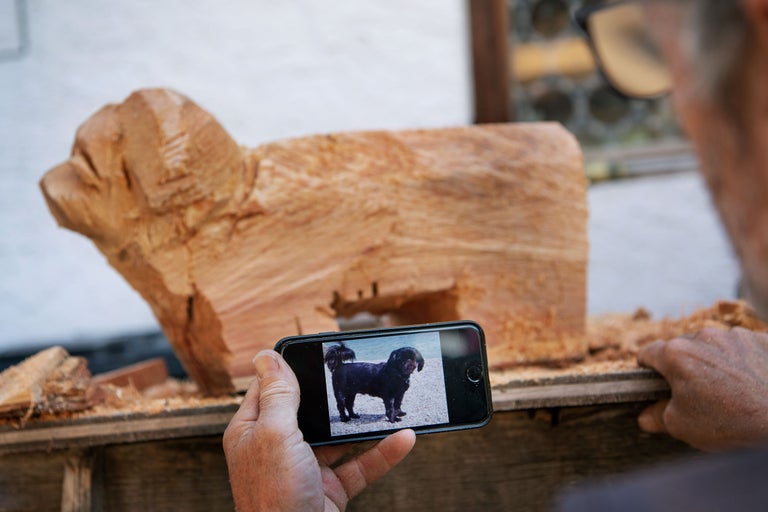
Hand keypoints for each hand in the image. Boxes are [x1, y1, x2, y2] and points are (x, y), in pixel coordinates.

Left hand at [223, 350, 415, 510]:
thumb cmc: (273, 497)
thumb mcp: (274, 435)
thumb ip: (278, 396)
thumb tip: (266, 356)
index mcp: (252, 431)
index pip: (270, 388)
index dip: (291, 368)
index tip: (316, 352)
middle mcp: (277, 447)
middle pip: (309, 410)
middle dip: (336, 395)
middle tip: (360, 373)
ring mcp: (305, 468)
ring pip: (339, 438)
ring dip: (366, 425)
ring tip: (389, 406)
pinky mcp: (330, 489)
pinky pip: (360, 465)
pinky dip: (383, 453)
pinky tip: (404, 439)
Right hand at [637, 327, 767, 450]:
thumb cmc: (731, 423)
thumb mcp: (683, 426)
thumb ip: (657, 417)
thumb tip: (646, 416)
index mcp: (676, 354)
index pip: (647, 353)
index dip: (647, 370)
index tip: (655, 384)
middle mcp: (703, 336)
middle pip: (682, 349)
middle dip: (684, 368)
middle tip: (697, 395)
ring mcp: (736, 335)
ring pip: (713, 347)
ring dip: (714, 363)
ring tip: (730, 391)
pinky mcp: (762, 339)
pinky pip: (743, 348)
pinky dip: (742, 362)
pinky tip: (751, 384)